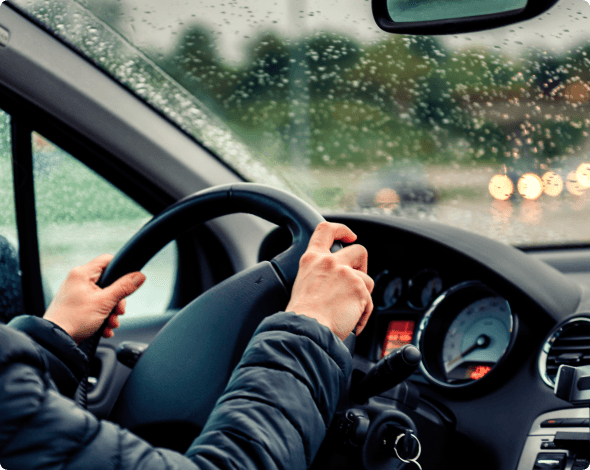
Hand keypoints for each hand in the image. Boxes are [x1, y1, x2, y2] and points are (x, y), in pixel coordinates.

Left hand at [43, 254, 145, 343]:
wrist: (56, 341)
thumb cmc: (73, 319)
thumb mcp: (105, 302)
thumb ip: (124, 287)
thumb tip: (139, 276)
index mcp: (82, 273)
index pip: (107, 260)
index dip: (121, 270)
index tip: (128, 283)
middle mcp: (78, 280)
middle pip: (109, 282)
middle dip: (117, 300)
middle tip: (118, 311)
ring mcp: (76, 293)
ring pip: (104, 297)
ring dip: (111, 312)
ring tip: (110, 323)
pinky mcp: (76, 306)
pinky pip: (96, 306)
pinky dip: (103, 317)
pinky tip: (104, 328)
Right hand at [286, 222, 373, 340]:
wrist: (306, 330)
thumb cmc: (301, 317)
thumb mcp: (303, 285)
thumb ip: (319, 275)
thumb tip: (334, 282)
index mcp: (312, 259)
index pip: (326, 230)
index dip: (342, 229)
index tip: (350, 236)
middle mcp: (330, 262)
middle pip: (359, 250)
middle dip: (363, 266)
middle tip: (356, 282)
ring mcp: (346, 274)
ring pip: (367, 280)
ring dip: (362, 296)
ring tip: (349, 312)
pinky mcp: (359, 289)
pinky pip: (369, 302)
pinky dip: (363, 314)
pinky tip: (351, 323)